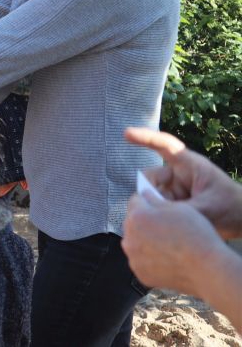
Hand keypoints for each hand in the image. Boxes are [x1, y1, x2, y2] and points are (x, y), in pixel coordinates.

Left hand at [122, 191, 225, 294]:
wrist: (207, 269)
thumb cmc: (196, 236)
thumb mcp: (178, 207)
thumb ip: (155, 199)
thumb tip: (144, 194)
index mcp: (137, 216)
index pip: (135, 201)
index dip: (147, 201)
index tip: (157, 206)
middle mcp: (129, 237)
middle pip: (133, 223)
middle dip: (146, 222)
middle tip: (167, 228)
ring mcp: (133, 257)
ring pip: (136, 242)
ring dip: (146, 241)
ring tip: (169, 245)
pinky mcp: (140, 273)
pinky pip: (142, 260)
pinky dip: (151, 259)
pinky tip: (168, 258)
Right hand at [125, 127, 241, 237]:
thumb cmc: (232, 209)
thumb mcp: (206, 210)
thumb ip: (175, 209)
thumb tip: (148, 208)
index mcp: (190, 166)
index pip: (165, 146)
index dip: (145, 138)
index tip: (126, 134)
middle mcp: (180, 174)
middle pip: (152, 176)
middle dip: (150, 192)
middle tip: (159, 210)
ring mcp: (176, 188)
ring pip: (152, 193)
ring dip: (156, 207)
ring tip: (173, 221)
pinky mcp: (175, 201)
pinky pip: (157, 205)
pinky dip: (159, 214)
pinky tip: (170, 225)